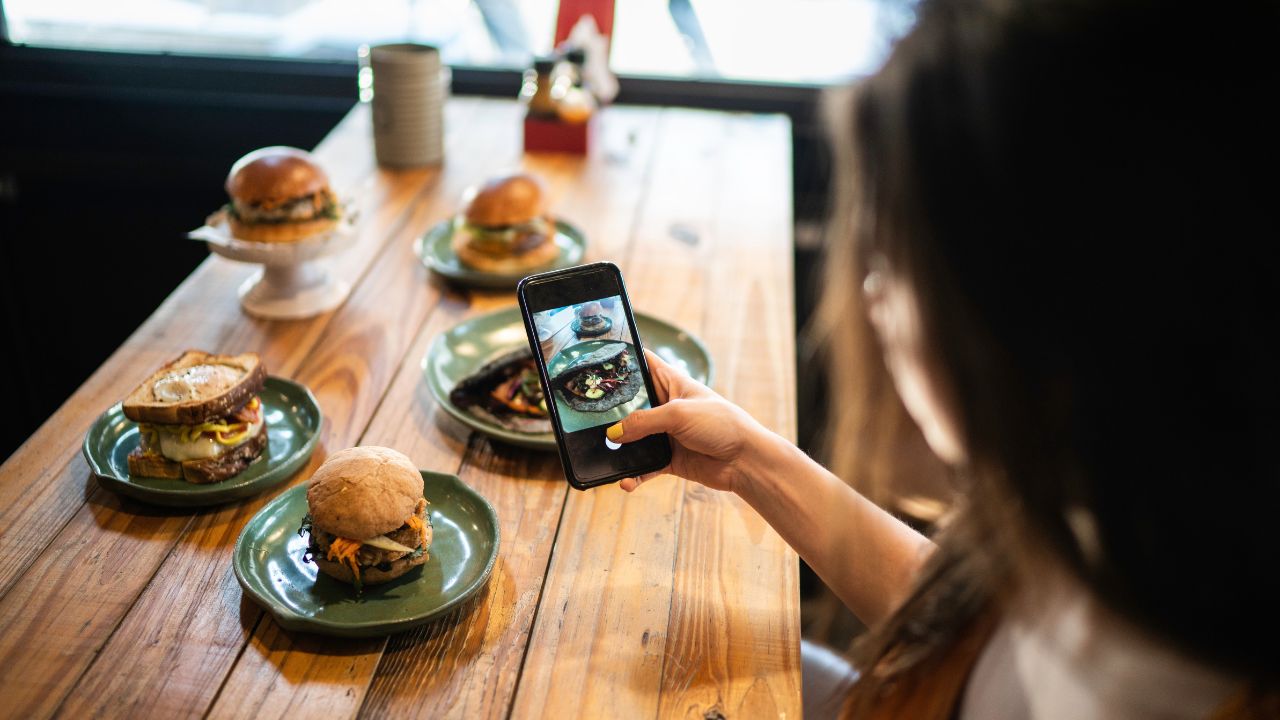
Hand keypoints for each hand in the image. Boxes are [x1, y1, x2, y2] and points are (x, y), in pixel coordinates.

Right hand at [608, 349, 767, 492]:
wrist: (745, 460)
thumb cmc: (721, 424)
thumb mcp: (678, 414)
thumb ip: (644, 421)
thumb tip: (613, 433)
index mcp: (672, 383)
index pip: (644, 363)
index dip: (624, 358)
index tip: (598, 356)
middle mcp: (667, 407)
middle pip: (631, 404)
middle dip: (611, 410)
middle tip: (585, 414)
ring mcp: (667, 434)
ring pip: (634, 438)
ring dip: (619, 447)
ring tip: (602, 452)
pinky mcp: (669, 459)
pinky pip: (644, 466)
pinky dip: (634, 474)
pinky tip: (625, 482)